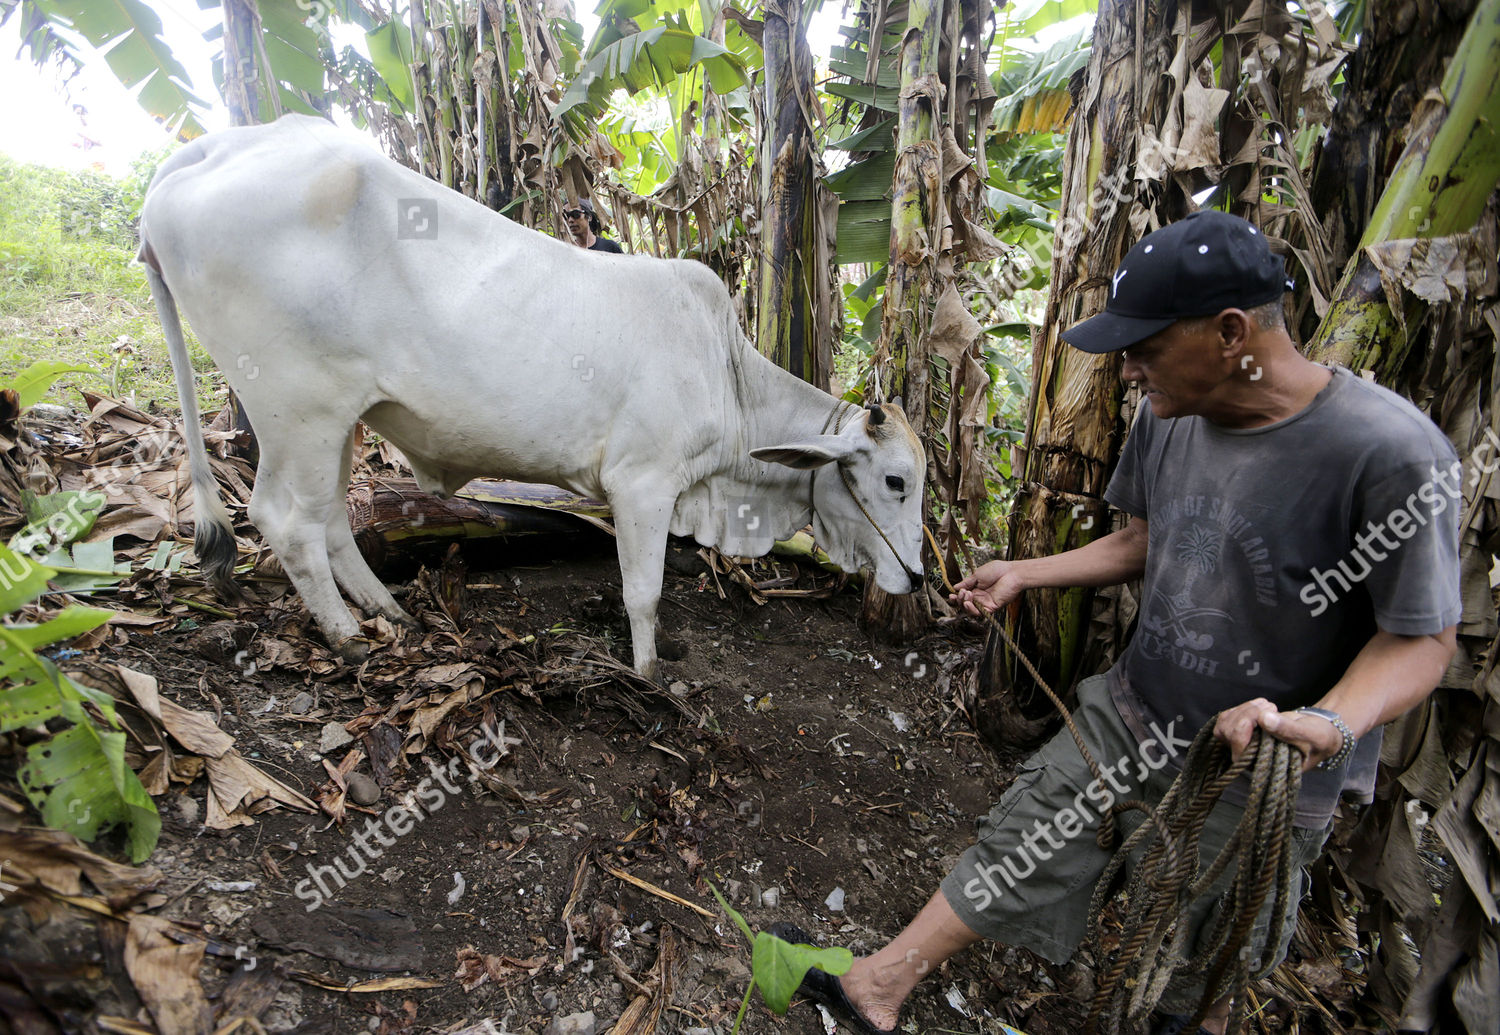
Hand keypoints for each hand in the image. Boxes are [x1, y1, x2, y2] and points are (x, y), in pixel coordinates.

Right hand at [950, 560, 1024, 615]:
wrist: (1011, 573)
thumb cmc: (997, 570)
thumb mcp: (977, 575)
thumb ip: (966, 583)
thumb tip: (955, 587)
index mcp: (976, 589)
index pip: (963, 597)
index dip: (956, 597)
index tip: (951, 595)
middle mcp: (980, 597)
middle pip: (965, 605)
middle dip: (960, 600)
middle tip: (963, 592)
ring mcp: (986, 603)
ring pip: (970, 611)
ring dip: (965, 604)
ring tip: (967, 594)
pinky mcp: (992, 607)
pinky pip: (980, 613)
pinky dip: (972, 610)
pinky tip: (969, 603)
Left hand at [1212, 698, 1345, 772]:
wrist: (1319, 733)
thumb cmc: (1318, 738)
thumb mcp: (1310, 734)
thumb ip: (1288, 729)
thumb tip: (1263, 719)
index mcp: (1264, 767)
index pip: (1238, 750)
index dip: (1244, 728)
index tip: (1267, 713)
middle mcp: (1249, 759)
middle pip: (1227, 733)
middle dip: (1247, 713)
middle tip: (1271, 707)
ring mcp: (1243, 745)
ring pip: (1225, 724)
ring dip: (1244, 709)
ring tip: (1268, 706)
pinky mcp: (1241, 732)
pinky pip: (1228, 717)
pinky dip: (1242, 706)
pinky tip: (1261, 705)